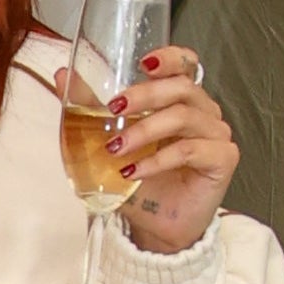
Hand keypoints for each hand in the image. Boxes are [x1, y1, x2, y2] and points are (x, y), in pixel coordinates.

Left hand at [53, 47, 237, 254]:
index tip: (144, 62)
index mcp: (181, 100)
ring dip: (145, 130)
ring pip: (184, 116)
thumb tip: (61, 76)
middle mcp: (203, 112)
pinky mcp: (222, 159)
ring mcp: (216, 134)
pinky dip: (157, 160)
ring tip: (115, 149)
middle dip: (144, 95)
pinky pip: (190, 150)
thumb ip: (88, 108)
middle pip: (180, 88)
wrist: (154, 226)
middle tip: (113, 108)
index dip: (170, 58)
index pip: (186, 65)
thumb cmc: (137, 182)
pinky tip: (133, 172)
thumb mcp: (106, 141)